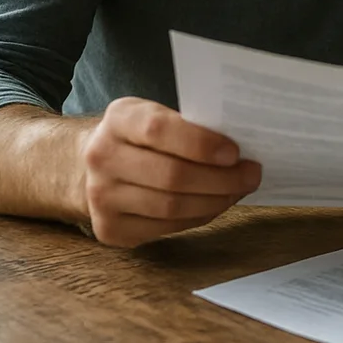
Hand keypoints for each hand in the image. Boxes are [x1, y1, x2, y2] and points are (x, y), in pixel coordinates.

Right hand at [79, 97, 261, 247]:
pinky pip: (165, 227)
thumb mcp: (155, 115)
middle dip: (222, 179)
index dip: (201, 143)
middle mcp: (102, 157)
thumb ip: (189, 126)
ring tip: (238, 191)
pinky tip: (214, 205)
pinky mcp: (109, 228)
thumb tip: (240, 151)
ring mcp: (101, 197)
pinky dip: (198, 217)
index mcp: (118, 119)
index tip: (235, 153)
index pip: (159, 130)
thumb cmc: (140, 138)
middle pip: (172, 176)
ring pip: (171, 207)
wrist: (91, 167)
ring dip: (215, 201)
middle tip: (251, 175)